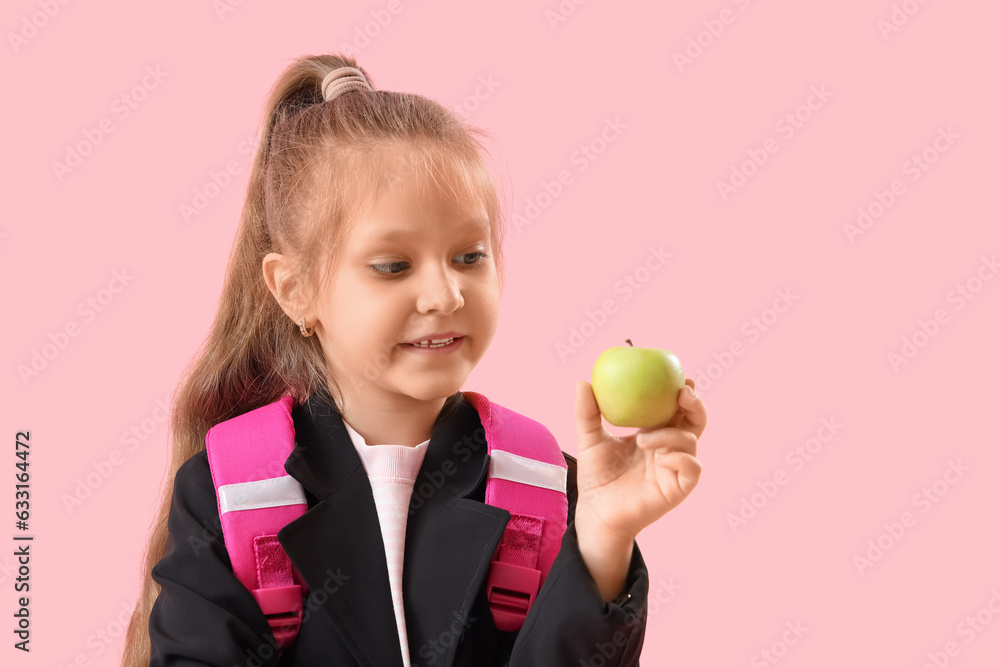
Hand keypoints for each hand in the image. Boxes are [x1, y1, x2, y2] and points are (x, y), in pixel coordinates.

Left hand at [573, 377, 707, 544]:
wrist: (595, 512)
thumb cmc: (596, 477)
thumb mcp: (589, 440)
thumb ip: (587, 412)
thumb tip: (582, 382)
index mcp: (655, 433)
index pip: (675, 407)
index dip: (682, 391)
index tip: (677, 375)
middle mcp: (669, 448)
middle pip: (695, 420)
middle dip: (694, 403)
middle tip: (682, 392)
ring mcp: (675, 468)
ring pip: (691, 441)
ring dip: (671, 434)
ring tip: (642, 440)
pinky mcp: (678, 488)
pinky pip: (692, 468)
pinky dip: (680, 457)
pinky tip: (660, 456)